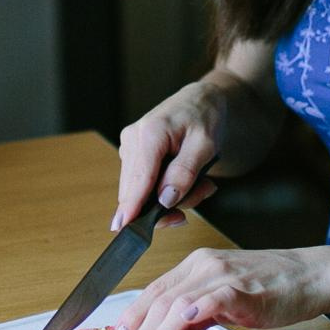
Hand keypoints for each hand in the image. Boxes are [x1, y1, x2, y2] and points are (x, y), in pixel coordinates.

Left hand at [110, 246, 329, 329]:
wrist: (311, 276)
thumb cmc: (272, 288)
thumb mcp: (226, 298)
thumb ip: (196, 314)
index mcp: (197, 265)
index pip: (154, 291)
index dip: (132, 317)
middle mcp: (204, 265)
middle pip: (158, 298)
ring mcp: (222, 275)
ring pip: (175, 303)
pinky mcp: (242, 289)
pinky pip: (207, 303)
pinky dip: (187, 320)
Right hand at [114, 76, 238, 231]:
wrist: (200, 101)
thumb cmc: (204, 118)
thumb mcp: (206, 145)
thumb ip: (185, 172)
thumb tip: (165, 200)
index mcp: (150, 133)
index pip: (138, 178)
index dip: (131, 206)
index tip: (123, 228)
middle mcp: (132, 140)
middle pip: (138, 191)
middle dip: (170, 203)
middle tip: (204, 191)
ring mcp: (129, 148)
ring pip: (142, 192)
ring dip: (173, 197)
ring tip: (202, 182)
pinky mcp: (133, 156)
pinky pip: (144, 186)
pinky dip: (166, 190)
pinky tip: (187, 179)